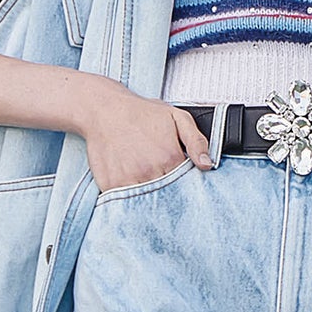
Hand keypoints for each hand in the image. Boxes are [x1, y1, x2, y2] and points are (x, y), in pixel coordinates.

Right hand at [80, 81, 212, 192]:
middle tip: (160, 176)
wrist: (104, 109)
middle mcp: (149, 172)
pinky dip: (129, 196)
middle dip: (168, 192)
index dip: (184, 183)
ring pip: (146, 201)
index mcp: (169, 158)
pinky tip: (130, 180)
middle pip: (167, 195)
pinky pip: (124, 201)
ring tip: (145, 177)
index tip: (179, 178)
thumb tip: (207, 164)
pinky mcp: (110, 185)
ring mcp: (128, 180)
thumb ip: (197, 141)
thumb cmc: (141, 113)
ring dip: (149, 196)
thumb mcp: (177, 118)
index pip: (185, 185)